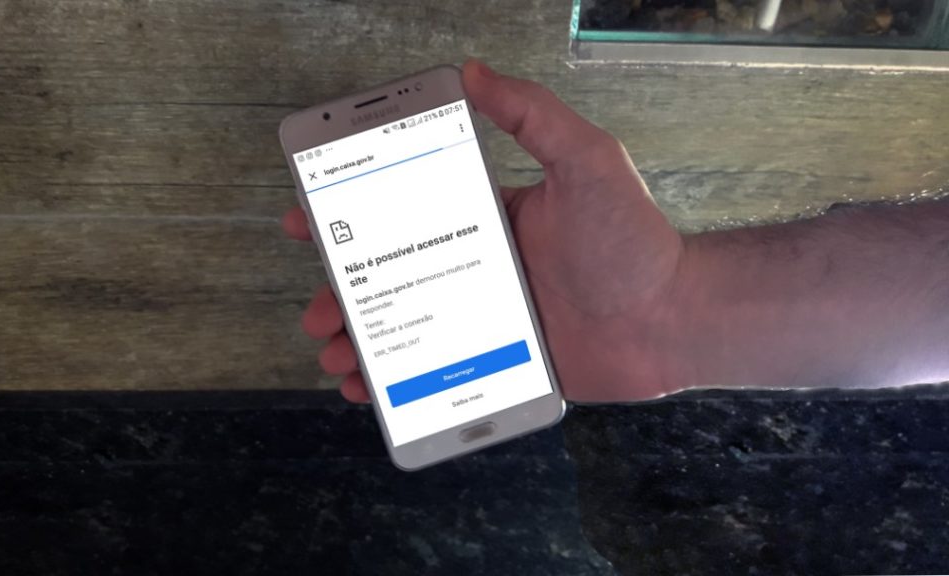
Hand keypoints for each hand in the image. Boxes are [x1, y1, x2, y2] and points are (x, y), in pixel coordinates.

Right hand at [283, 60, 685, 402]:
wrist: (673, 321)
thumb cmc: (635, 242)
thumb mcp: (585, 160)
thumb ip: (531, 114)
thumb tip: (472, 72)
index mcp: (486, 219)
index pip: (404, 212)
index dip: (351, 217)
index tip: (311, 219)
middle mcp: (478, 267)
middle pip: (393, 278)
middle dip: (345, 292)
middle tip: (321, 308)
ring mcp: (485, 319)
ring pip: (404, 330)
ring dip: (362, 342)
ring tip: (335, 354)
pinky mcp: (498, 363)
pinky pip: (434, 375)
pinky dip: (395, 386)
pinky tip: (367, 391)